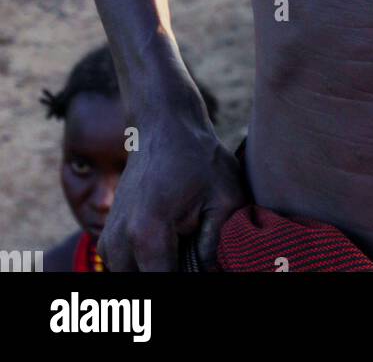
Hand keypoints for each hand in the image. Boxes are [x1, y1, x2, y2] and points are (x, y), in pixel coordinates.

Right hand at [98, 113, 247, 271]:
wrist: (163, 125)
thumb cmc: (199, 158)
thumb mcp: (226, 197)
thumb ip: (217, 245)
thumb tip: (211, 274)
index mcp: (147, 234)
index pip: (163, 286)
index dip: (189, 282)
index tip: (205, 269)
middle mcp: (120, 241)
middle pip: (146, 286)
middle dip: (173, 274)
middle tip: (195, 255)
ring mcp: (108, 239)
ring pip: (132, 279)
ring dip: (157, 270)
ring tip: (183, 247)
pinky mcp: (107, 235)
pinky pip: (124, 268)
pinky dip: (144, 265)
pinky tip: (169, 245)